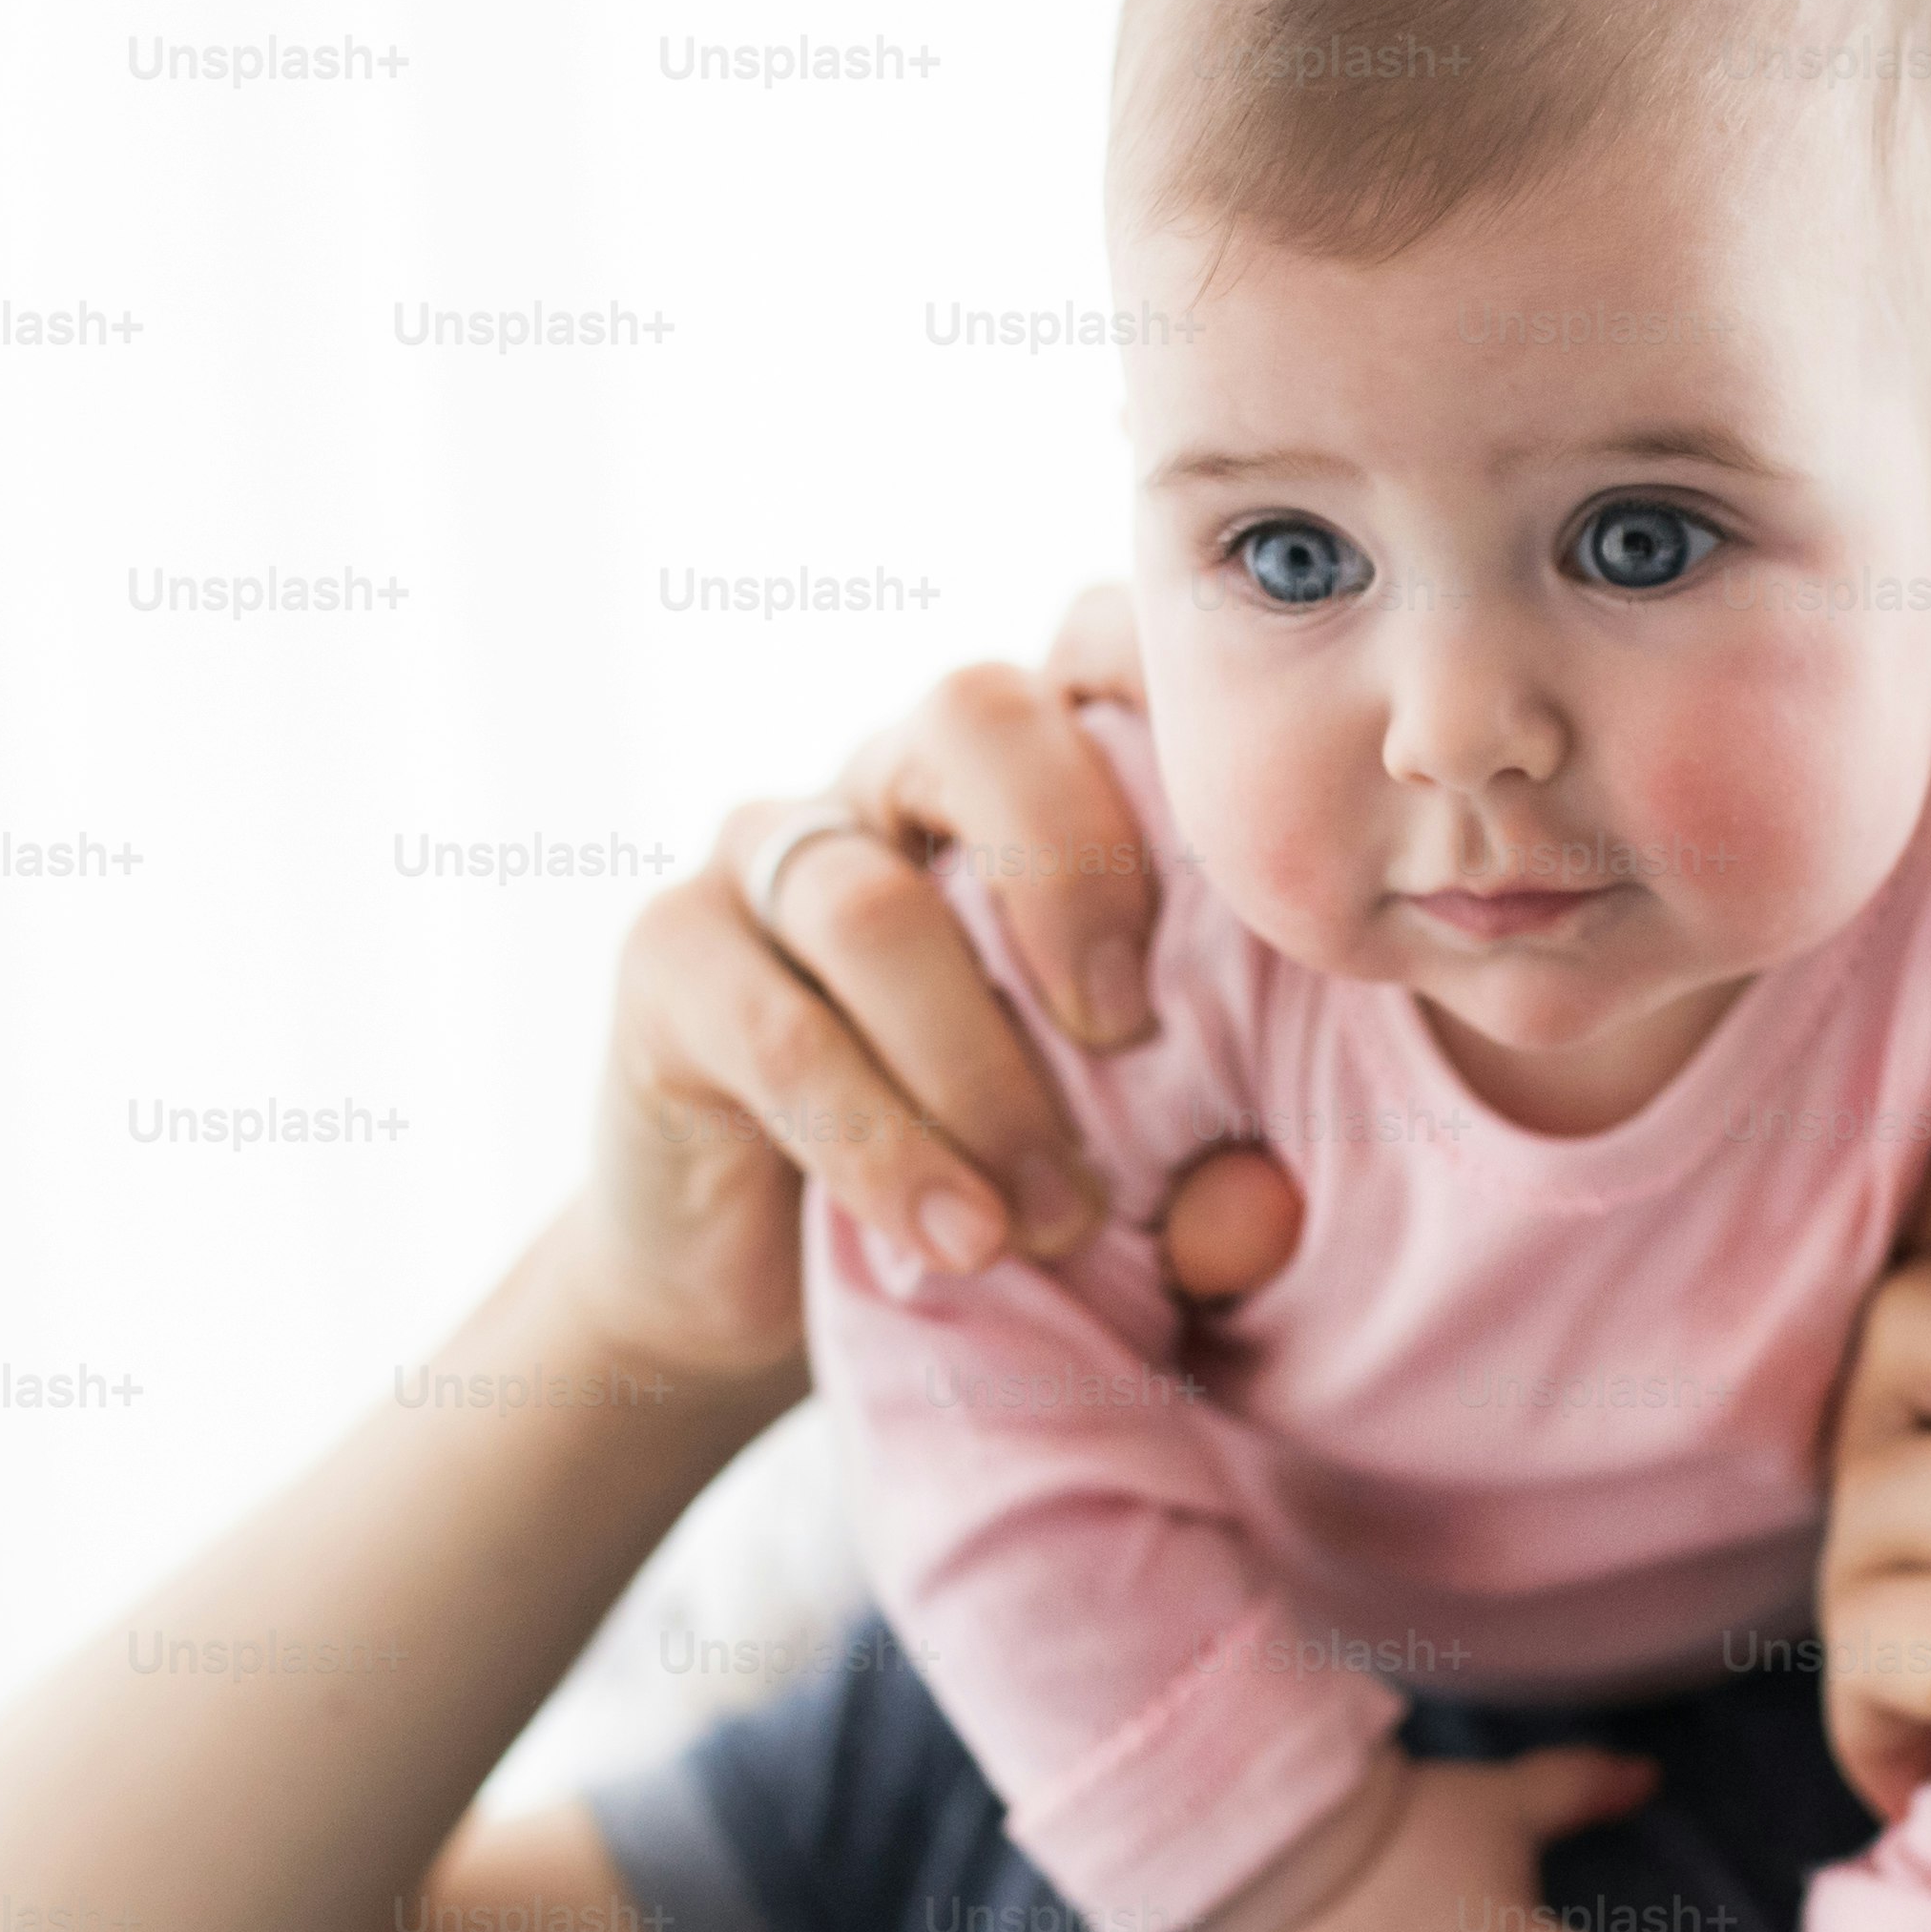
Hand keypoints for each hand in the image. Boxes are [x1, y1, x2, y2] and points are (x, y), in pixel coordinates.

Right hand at [568, 587, 1305, 1384]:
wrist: (763, 1288)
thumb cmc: (991, 1181)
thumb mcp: (1129, 1174)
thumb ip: (1204, 1180)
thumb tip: (1260, 1208)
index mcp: (1035, 775)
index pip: (1095, 643)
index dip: (1166, 688)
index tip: (1249, 853)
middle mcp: (897, 779)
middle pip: (975, 716)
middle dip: (1074, 873)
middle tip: (1131, 1034)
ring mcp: (771, 856)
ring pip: (871, 903)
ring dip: (979, 1074)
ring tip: (1054, 1217)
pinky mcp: (669, 958)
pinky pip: (779, 1031)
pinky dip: (883, 1143)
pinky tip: (956, 1233)